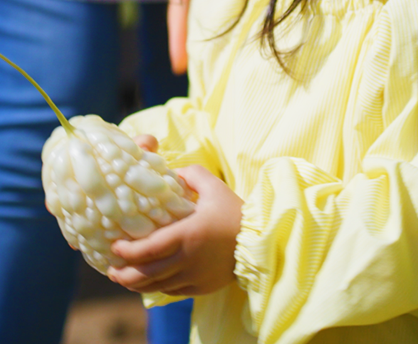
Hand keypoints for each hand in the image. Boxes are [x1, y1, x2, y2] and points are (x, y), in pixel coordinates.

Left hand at [108, 164, 242, 295]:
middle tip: (112, 268)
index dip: (126, 252)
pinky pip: (171, 290)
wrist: (260, 239)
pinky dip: (157, 286)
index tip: (114, 247)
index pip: (148, 249)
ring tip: (124, 277)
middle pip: (145, 274)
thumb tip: (172, 173)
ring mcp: (194, 276)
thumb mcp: (215, 186)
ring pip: (155, 286)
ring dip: (136, 283)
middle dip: (123, 273)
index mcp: (188, 234)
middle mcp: (188, 259)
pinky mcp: (201, 286)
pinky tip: (151, 280)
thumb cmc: (235, 212)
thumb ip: (192, 174)